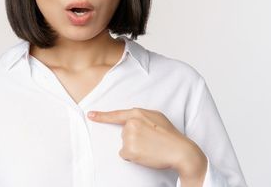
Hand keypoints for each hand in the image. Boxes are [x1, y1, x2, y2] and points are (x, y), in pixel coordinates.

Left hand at [88, 108, 206, 183]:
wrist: (180, 151)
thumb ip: (142, 116)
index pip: (116, 115)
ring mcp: (129, 136)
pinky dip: (133, 157)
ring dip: (134, 148)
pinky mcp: (129, 149)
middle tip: (150, 141)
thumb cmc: (171, 135)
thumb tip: (132, 120)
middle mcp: (131, 123)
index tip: (90, 115)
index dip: (101, 116)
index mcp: (138, 113)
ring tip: (150, 147)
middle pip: (124, 133)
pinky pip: (125, 155)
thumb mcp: (157, 117)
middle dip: (134, 138)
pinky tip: (146, 154)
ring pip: (125, 144)